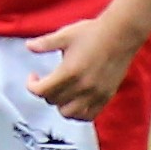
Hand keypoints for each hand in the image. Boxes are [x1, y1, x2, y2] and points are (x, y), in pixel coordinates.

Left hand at [26, 12, 148, 120]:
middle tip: (48, 81)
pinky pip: (88, 116)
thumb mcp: (65, 35)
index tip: (34, 77)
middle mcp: (82, 86)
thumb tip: (28, 46)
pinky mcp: (106, 96)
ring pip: (69, 113)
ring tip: (61, 94)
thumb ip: (45, 43)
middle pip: (53, 101)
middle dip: (46, 92)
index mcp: (69, 72)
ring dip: (60, 105)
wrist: (121, 34)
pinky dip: (78, 114)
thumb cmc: (94, 33)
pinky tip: (75, 103)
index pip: (41, 91)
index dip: (32, 85)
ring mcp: (95, 93)